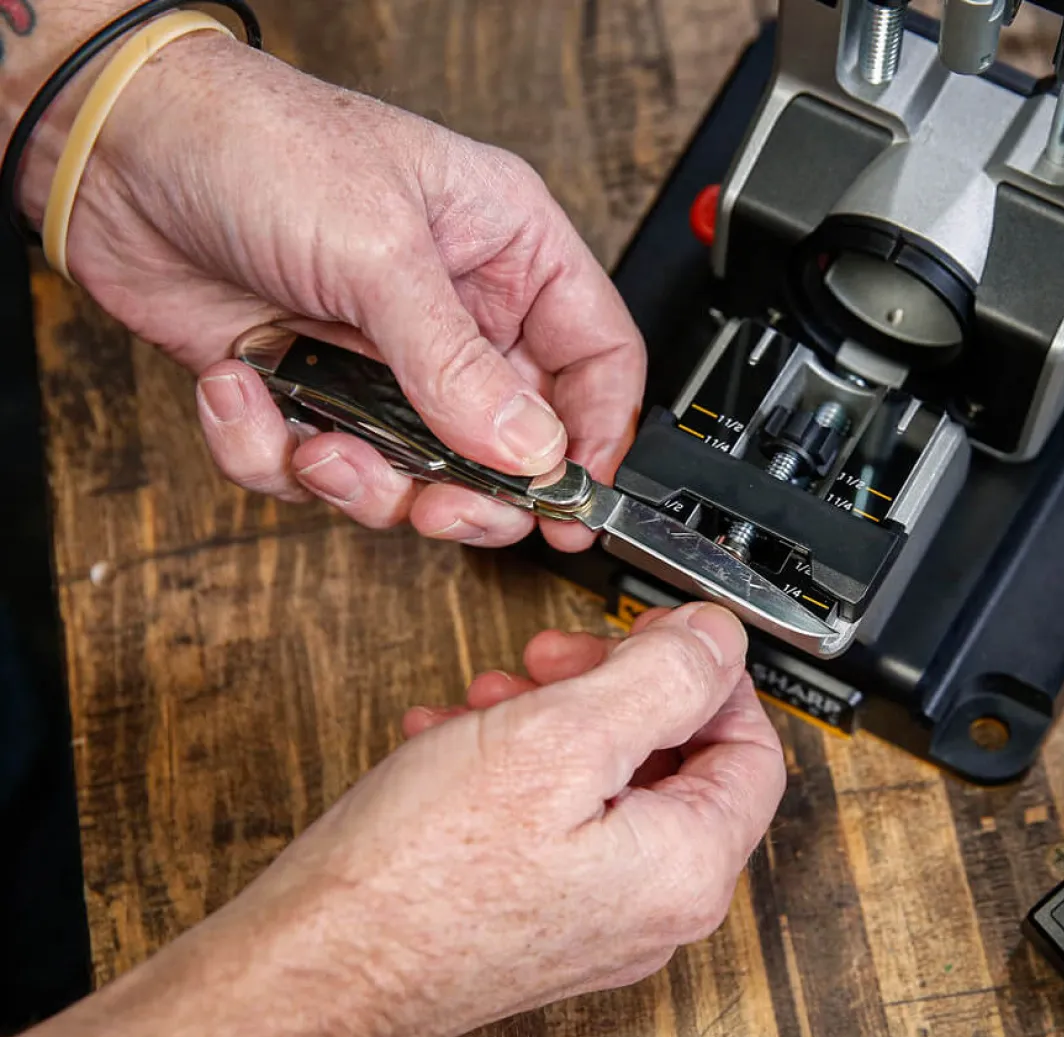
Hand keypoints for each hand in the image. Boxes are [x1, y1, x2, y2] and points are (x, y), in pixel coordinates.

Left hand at [29, 32, 643, 551]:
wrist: (110, 146)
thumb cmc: (255, 143)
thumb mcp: (378, 250)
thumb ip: (458, 365)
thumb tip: (532, 451)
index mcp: (507, 253)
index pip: (597, 359)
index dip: (597, 438)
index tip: (573, 503)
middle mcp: (454, 314)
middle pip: (511, 444)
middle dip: (472, 493)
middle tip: (439, 510)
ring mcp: (380, 360)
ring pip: (414, 475)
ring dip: (362, 482)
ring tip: (321, 446)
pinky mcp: (306, 390)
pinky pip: (312, 467)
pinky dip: (268, 451)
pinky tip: (240, 389)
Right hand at [232, 604, 785, 1036]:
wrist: (303, 976)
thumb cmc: (414, 880)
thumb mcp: (556, 737)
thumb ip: (661, 679)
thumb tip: (720, 640)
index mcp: (685, 868)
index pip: (752, 748)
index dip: (709, 675)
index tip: (655, 633)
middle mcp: (652, 909)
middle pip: (677, 761)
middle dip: (617, 688)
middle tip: (556, 657)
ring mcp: (594, 923)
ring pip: (608, 784)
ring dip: (557, 720)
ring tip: (492, 696)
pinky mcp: (537, 924)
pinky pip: (557, 823)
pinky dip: (516, 766)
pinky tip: (457, 740)